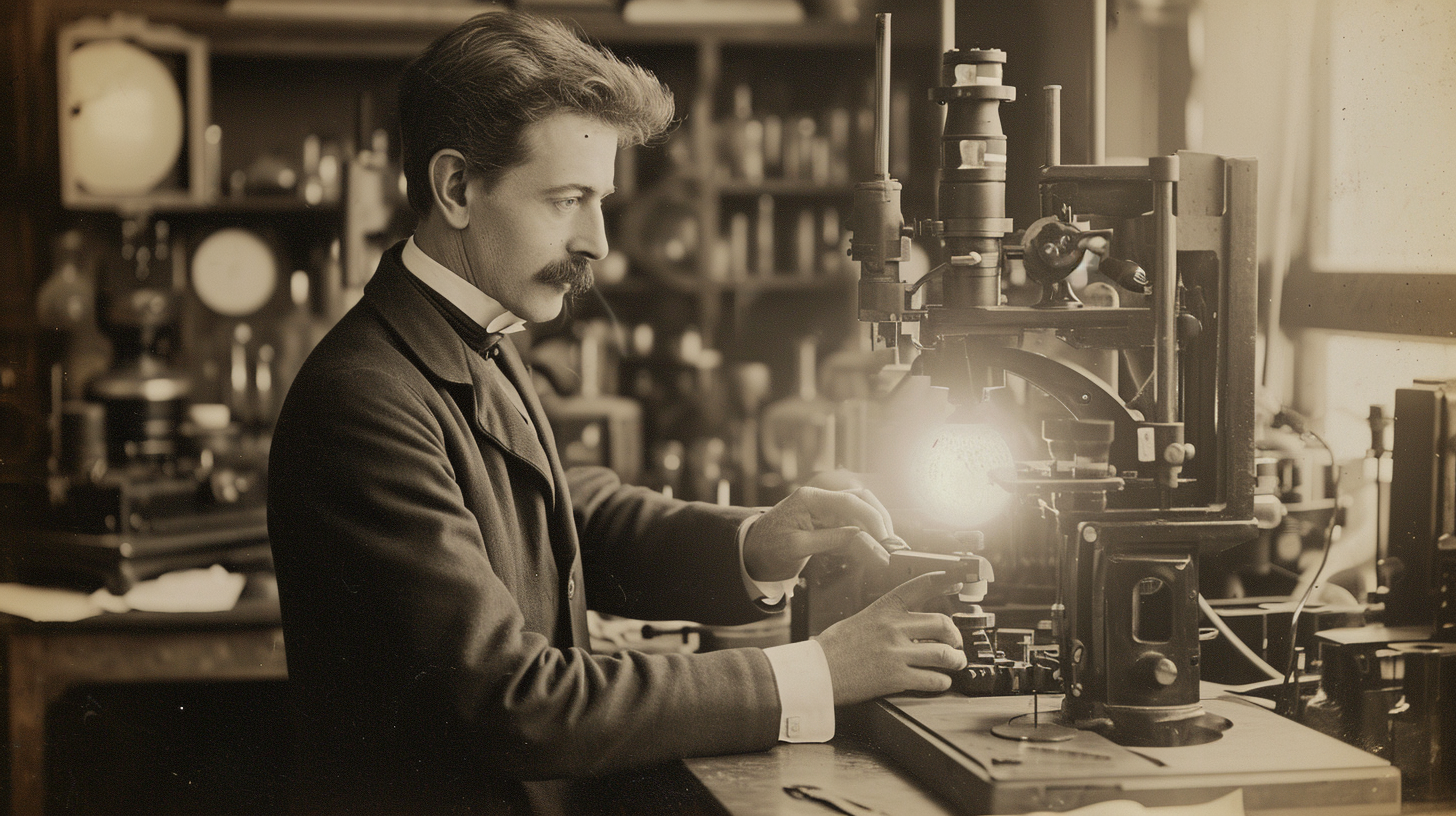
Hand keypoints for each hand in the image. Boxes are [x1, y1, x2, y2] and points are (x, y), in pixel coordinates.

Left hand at [742, 472, 905, 582]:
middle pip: (861, 499)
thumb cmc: (767, 548)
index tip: (885, 539)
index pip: (850, 501)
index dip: (872, 519)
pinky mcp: (827, 520)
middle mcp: (820, 498)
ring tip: (886, 547)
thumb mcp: (796, 548)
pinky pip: (853, 522)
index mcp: (810, 499)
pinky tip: (873, 547)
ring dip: (876, 526)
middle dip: (880, 519)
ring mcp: (825, 508)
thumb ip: (831, 540)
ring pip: (861, 509)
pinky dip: (866, 534)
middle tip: (891, 544)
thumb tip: (863, 538)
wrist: (751, 553)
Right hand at [813, 572, 968, 704]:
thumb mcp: (862, 619)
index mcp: (884, 609)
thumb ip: (888, 619)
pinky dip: (942, 682)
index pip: (920, 586)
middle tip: (956, 643)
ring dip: (956, 660)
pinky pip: (933, 679)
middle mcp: (894, 627)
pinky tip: (940, 681)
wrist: (817, 671)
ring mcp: (896, 652)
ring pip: (944, 654)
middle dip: (956, 636)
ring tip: (956, 663)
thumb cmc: (835, 648)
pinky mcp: (896, 677)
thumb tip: (912, 626)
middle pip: (942, 624)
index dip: (944, 581)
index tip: (957, 581)